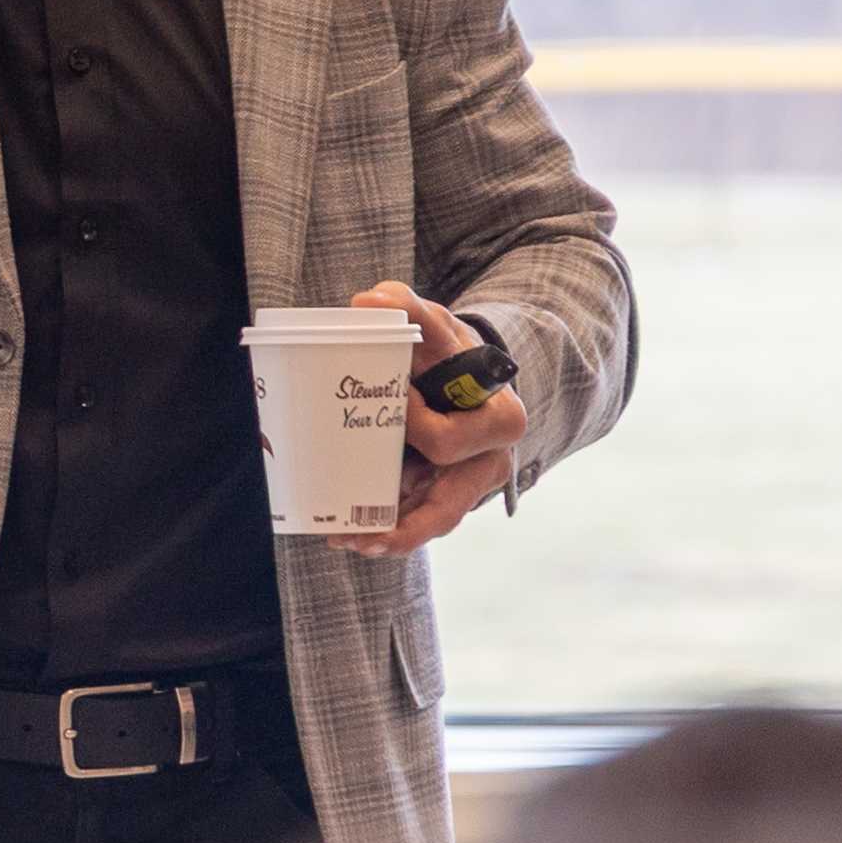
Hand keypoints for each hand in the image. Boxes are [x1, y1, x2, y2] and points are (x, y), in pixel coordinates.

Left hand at [331, 283, 528, 557]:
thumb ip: (406, 307)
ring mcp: (469, 481)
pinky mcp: (446, 491)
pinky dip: (388, 530)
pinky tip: (349, 535)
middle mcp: (489, 460)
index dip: (417, 425)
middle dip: (401, 513)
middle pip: (448, 502)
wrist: (463, 373)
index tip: (392, 400)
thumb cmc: (449, 350)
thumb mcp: (435, 325)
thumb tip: (367, 302)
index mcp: (498, 419)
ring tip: (343, 540)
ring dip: (390, 535)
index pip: (452, 439)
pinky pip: (420, 520)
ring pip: (434, 521)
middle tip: (353, 522)